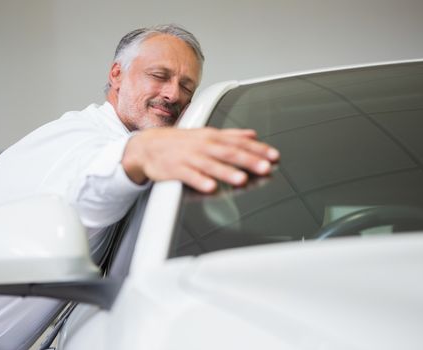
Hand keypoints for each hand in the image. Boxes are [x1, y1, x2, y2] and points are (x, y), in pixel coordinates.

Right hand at [122, 127, 279, 192]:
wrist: (148, 146)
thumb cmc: (180, 142)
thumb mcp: (206, 134)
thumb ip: (231, 135)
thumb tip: (252, 133)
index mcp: (212, 137)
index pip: (239, 142)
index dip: (258, 149)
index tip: (274, 156)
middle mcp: (203, 146)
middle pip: (228, 152)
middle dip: (248, 160)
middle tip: (265, 167)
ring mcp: (189, 157)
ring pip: (210, 164)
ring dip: (227, 172)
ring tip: (242, 179)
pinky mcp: (175, 169)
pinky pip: (189, 176)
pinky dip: (200, 181)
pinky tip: (211, 187)